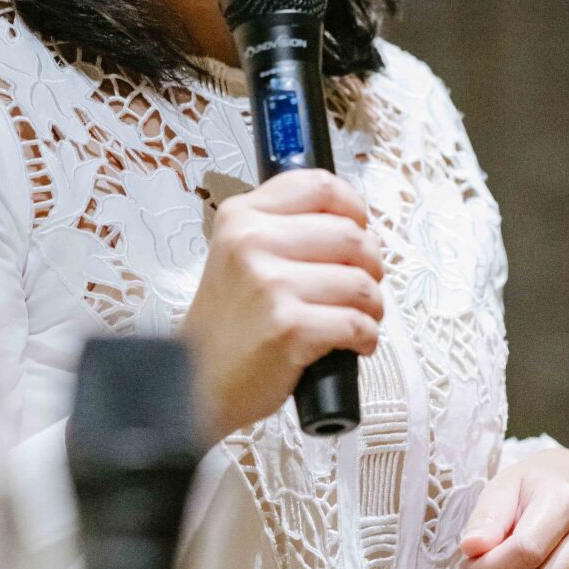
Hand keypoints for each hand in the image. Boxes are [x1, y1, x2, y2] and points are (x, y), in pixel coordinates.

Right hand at [184, 170, 382, 438]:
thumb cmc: (228, 323)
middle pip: (351, 234)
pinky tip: (352, 344)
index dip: (353, 208)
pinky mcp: (288, 327)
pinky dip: (365, 337)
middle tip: (361, 286)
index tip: (357, 228)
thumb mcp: (238, 254)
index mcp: (241, 216)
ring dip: (372, 306)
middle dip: (371, 265)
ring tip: (358, 318)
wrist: (197, 383)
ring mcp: (269, 284)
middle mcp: (252, 242)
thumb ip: (284, 229)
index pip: (320, 185)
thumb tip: (354, 224)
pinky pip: (356, 323)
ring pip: (361, 281)